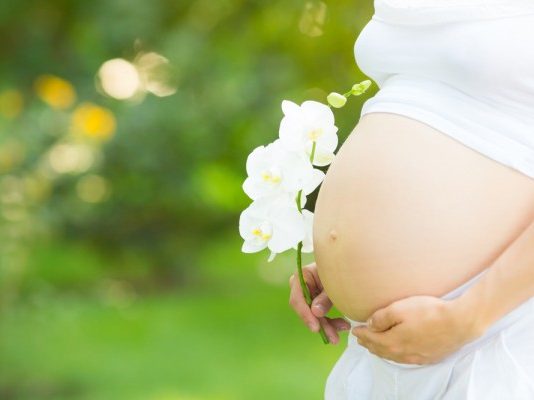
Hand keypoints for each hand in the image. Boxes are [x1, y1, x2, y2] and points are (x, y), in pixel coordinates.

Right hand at [288, 262, 350, 343]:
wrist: (347, 262)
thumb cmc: (340, 268)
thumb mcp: (333, 283)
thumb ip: (324, 298)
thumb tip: (315, 313)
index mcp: (302, 276)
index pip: (297, 299)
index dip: (305, 315)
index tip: (316, 328)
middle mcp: (302, 286)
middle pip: (306, 310)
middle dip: (321, 325)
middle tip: (333, 338)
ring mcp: (309, 293)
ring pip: (314, 315)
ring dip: (328, 325)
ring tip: (343, 330)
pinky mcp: (316, 300)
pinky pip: (320, 314)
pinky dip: (331, 321)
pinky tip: (343, 325)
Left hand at [352, 295, 482, 364]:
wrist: (459, 322)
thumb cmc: (429, 312)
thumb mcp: (400, 308)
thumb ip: (381, 318)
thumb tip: (370, 325)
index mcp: (393, 341)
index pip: (371, 338)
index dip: (362, 333)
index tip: (355, 330)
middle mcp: (403, 353)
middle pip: (380, 350)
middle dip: (369, 344)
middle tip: (360, 339)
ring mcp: (416, 357)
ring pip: (392, 356)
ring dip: (380, 351)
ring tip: (374, 346)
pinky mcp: (428, 357)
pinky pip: (405, 359)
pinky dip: (395, 355)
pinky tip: (396, 352)